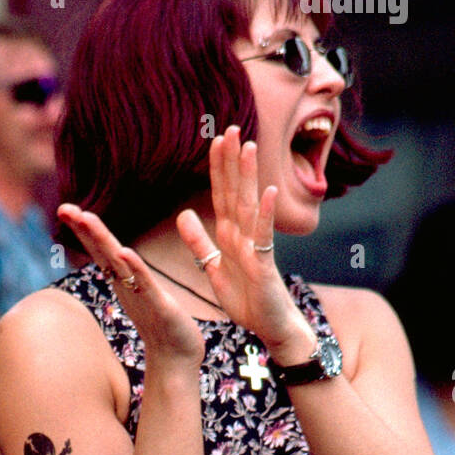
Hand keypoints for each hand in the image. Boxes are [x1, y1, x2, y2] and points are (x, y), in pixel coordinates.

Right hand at [58, 204, 204, 367]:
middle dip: (84, 229)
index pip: (102, 249)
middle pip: (103, 251)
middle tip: (63, 208)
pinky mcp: (160, 306)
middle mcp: (127, 286)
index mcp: (125, 279)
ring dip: (102, 240)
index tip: (66, 209)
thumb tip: (121, 257)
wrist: (177, 358)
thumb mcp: (144, 291)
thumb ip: (132, 273)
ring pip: (118, 263)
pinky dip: (135, 268)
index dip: (85, 229)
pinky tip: (124, 252)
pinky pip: (145, 284)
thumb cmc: (164, 325)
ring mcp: (140, 295)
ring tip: (86, 218)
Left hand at [176, 127, 315, 356]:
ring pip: (249, 207)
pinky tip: (267, 192)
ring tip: (248, 146)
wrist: (271, 327)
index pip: (221, 195)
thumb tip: (183, 214)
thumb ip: (199, 242)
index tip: (214, 140)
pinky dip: (264, 215)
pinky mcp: (264, 266)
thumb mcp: (213, 268)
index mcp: (230, 236)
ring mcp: (256, 248)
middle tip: (230, 127)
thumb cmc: (248, 299)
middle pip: (235, 192)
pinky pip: (264, 238)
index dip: (217, 169)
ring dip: (248, 176)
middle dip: (231, 161)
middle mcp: (244, 236)